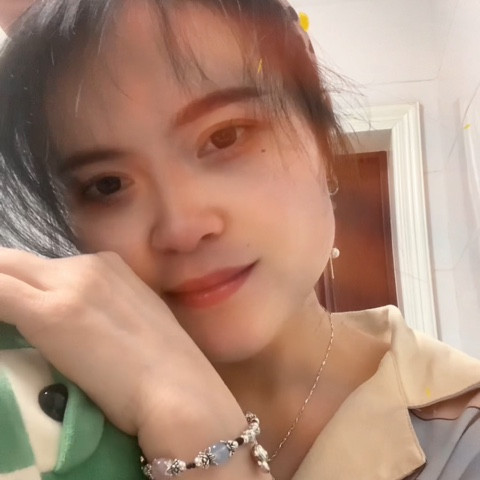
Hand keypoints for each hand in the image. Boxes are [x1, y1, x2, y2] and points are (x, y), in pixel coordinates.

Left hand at [0, 247, 241, 442]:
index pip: (44, 269)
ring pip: (3, 273)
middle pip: (15, 263)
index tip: (14, 315)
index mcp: (110, 265)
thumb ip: (103, 309)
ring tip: (12, 325)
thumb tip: (74, 321)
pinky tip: (1, 324)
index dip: (21, 290)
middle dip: (2, 287)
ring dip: (0, 298)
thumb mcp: (134, 321)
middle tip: (9, 321)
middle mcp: (89, 263)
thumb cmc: (164, 368)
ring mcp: (69, 285)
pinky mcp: (50, 312)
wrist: (179, 390)